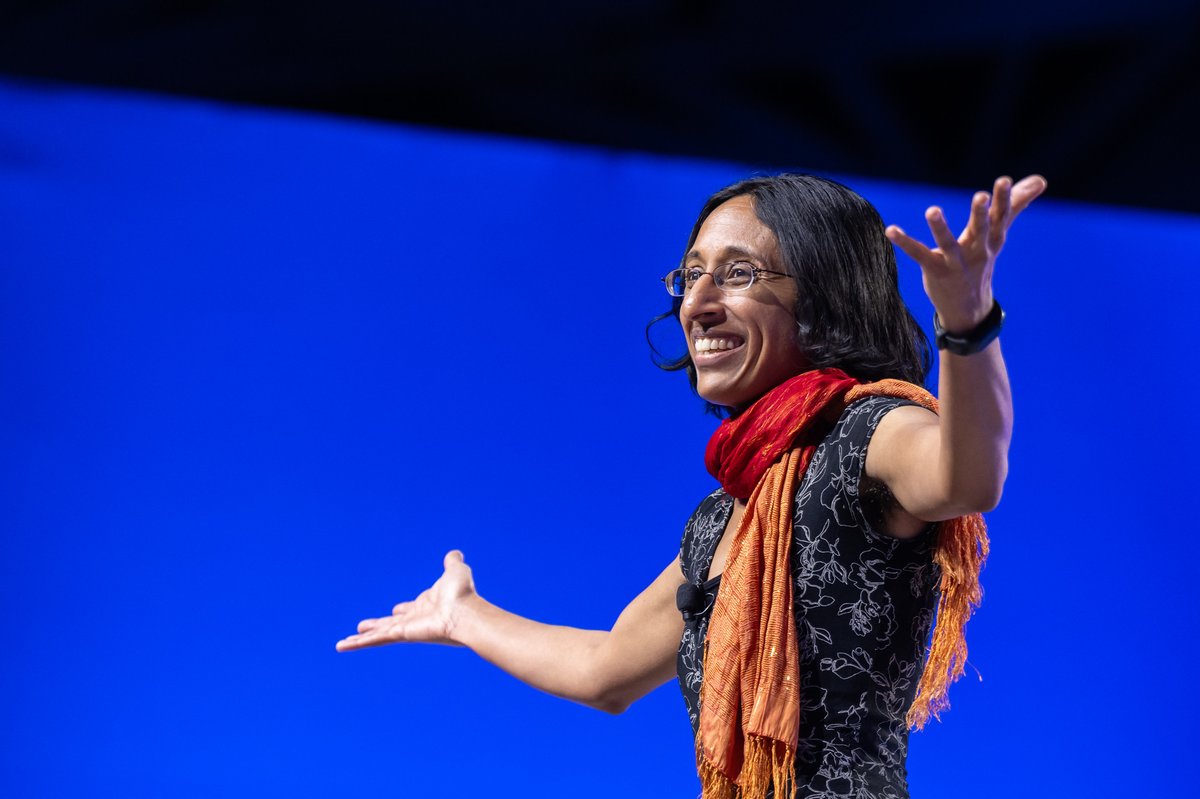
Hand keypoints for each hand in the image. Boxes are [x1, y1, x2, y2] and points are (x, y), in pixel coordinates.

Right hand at [335, 550, 475, 651]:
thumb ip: (452, 563)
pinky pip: (375, 639)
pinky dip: (358, 643)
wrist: (465, 611)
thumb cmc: (463, 594)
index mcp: (427, 605)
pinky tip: (342, 646)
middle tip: (363, 628)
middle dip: (378, 626)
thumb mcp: (456, 571)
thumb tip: (454, 554)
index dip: (404, 609)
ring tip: (344, 643)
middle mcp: (416, 619)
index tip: (396, 610)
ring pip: (379, 634)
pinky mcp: (400, 634)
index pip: (410, 609)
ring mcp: (407, 629)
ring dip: (361, 639)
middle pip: (391, 624)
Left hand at [885, 174, 1046, 331]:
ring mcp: (956, 263)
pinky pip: (918, 254)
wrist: (969, 308)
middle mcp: (977, 251)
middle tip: (980, 196)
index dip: (1003, 200)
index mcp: (993, 240)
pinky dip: (904, 242)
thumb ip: (1016, 205)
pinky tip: (890, 229)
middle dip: (981, 214)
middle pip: (981, 230)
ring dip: (940, 228)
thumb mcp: (999, 235)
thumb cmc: (982, 262)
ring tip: (932, 210)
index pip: (1001, 217)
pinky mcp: (935, 271)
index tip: (1004, 181)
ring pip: (948, 244)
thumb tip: (1041, 180)